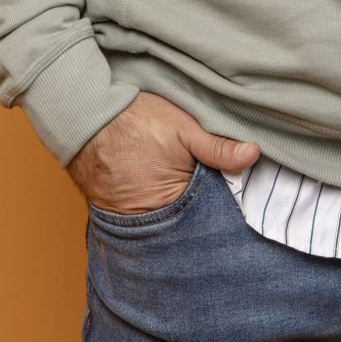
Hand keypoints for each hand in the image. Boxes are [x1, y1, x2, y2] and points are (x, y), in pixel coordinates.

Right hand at [65, 91, 260, 213]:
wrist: (86, 118)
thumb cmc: (136, 121)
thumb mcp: (184, 128)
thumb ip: (218, 147)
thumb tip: (254, 153)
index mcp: (176, 201)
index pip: (212, 214)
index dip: (225, 206)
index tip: (238, 199)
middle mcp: (154, 219)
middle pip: (191, 223)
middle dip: (204, 216)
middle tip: (215, 201)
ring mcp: (134, 219)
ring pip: (170, 222)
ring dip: (180, 213)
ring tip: (187, 197)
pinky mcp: (120, 213)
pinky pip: (147, 218)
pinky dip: (158, 210)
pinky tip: (163, 194)